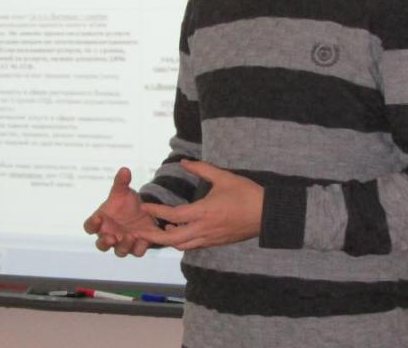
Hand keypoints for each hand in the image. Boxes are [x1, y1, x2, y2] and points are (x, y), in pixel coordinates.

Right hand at [83, 167, 158, 256]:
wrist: (143, 211)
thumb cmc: (126, 203)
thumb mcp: (123, 192)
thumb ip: (121, 182)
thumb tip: (124, 169)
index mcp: (100, 222)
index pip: (89, 226)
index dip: (92, 224)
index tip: (98, 218)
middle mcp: (109, 235)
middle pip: (101, 245)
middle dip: (105, 243)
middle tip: (111, 237)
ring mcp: (122, 242)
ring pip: (119, 251)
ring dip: (123, 246)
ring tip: (131, 236)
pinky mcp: (136, 246)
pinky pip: (136, 251)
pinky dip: (139, 247)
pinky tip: (144, 240)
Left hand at [135, 160, 263, 250]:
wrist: (267, 214)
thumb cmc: (247, 194)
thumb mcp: (223, 177)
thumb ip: (201, 169)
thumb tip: (184, 162)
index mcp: (203, 212)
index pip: (172, 214)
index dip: (155, 211)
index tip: (142, 206)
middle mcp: (204, 229)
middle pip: (171, 238)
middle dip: (153, 236)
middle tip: (139, 230)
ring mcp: (210, 238)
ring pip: (182, 245)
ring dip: (167, 239)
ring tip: (158, 229)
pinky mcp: (216, 242)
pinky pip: (193, 245)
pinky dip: (181, 240)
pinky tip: (178, 230)